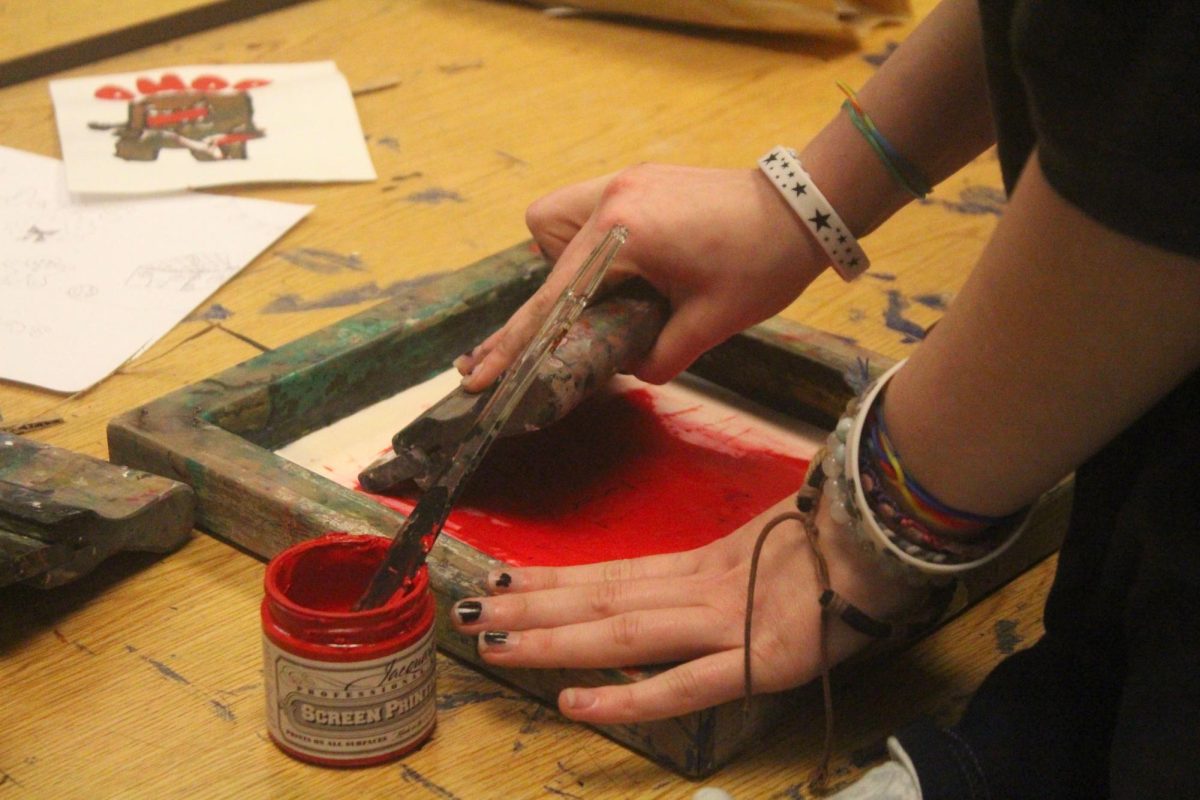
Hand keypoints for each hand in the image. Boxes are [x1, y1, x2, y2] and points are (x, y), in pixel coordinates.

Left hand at [449, 494, 923, 724]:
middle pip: (598, 600)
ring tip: (493, 642)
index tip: (499, 582)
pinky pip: (682, 685)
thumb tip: (684, 576)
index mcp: (700, 564)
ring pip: (620, 633)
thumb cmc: (839, 540)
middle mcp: (697, 590)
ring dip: (551, 639)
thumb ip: (723, 564)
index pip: (608, 575)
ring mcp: (724, 624)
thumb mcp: (768, 545)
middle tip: (466, 616)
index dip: (550, 582)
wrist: (895, 534)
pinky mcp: (758, 660)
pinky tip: (575, 701)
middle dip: (528, 611)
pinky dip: (627, 695)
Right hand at [455, 163, 827, 389]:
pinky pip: (590, 208)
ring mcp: (625, 180)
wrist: (805, 208)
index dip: (516, 343)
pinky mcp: (639, 178)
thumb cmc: (763, 264)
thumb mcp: (710, 324)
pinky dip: (595, 238)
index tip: (481, 376)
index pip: (555, 296)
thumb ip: (658, 355)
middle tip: (580, 322)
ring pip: (558, 218)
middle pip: (544, 244)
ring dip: (571, 258)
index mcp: (624, 232)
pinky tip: (631, 262)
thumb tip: (631, 366)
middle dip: (553, 292)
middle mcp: (613, 196)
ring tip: (615, 287)